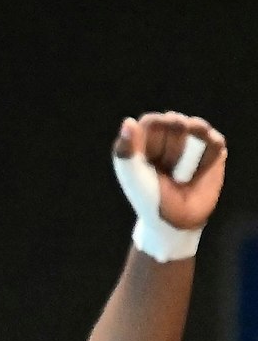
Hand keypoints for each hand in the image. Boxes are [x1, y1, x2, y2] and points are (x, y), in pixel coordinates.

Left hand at [113, 113, 227, 231]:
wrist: (175, 219)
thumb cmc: (148, 196)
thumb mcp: (132, 175)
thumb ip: (126, 150)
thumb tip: (128, 121)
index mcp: (144, 135)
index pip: (152, 121)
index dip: (152, 142)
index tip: (149, 163)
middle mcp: (169, 131)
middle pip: (175, 122)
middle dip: (170, 150)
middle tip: (165, 170)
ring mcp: (193, 137)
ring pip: (197, 128)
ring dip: (188, 156)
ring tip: (179, 172)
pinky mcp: (213, 147)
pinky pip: (214, 142)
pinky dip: (205, 160)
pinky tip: (197, 172)